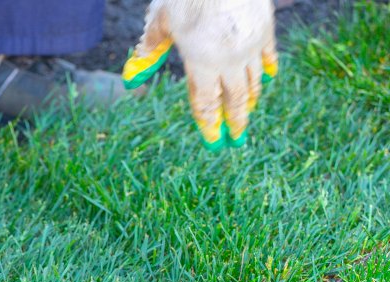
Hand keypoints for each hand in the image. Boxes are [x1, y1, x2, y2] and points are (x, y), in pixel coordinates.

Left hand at [122, 0, 277, 149]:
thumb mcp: (161, 21)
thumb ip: (149, 51)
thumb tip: (130, 80)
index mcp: (202, 63)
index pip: (206, 102)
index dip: (209, 124)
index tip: (214, 142)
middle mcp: (230, 60)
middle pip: (234, 98)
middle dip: (235, 120)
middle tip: (237, 139)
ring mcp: (250, 44)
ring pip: (253, 80)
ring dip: (250, 99)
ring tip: (248, 113)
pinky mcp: (265, 27)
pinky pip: (268, 55)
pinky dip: (267, 69)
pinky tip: (268, 79)